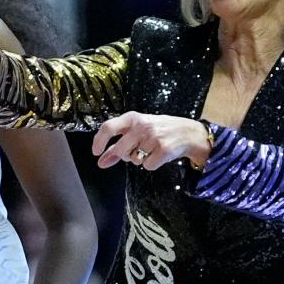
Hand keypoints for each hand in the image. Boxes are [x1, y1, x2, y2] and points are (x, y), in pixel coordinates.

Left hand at [92, 112, 209, 169]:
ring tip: (151, 149)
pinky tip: (159, 155)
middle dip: (122, 156)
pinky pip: (147, 166)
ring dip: (140, 159)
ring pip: (134, 160)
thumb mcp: (137, 130)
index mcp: (133, 117)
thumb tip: (101, 161)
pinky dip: (151, 164)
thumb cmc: (159, 130)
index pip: (108, 127)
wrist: (188, 133)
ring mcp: (153, 137)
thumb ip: (117, 144)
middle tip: (132, 152)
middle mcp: (142, 125)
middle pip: (120, 149)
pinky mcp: (163, 150)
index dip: (99, 141)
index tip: (96, 152)